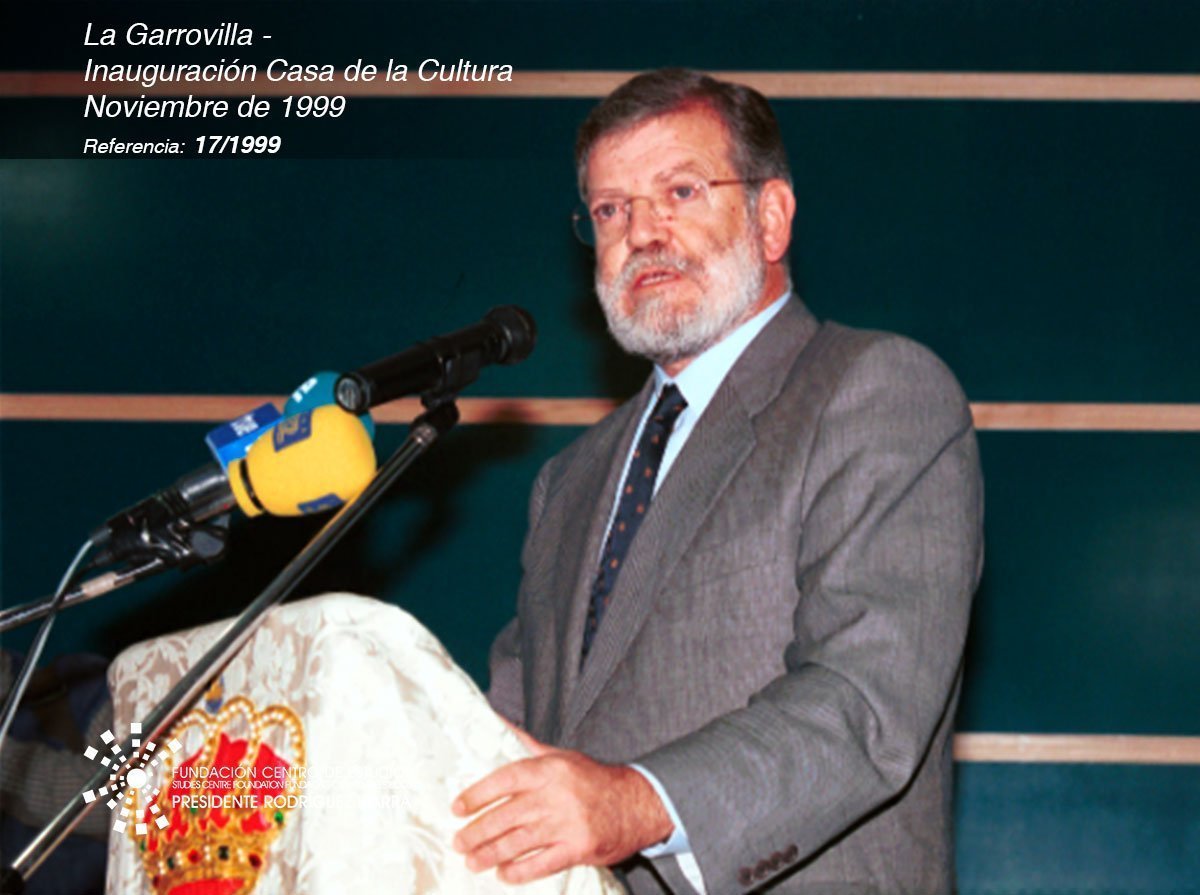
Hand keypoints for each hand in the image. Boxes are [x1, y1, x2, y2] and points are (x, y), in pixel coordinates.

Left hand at [451, 723, 672, 883]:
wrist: (637, 803)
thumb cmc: (594, 779)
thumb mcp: (562, 756)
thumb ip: (528, 745)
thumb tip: (499, 722)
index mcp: (549, 770)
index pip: (505, 780)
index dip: (478, 794)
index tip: (458, 807)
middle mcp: (555, 796)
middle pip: (506, 815)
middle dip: (477, 831)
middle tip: (459, 841)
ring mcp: (566, 824)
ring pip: (518, 842)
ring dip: (491, 854)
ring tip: (472, 860)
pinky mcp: (577, 848)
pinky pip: (541, 864)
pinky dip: (519, 871)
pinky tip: (504, 873)